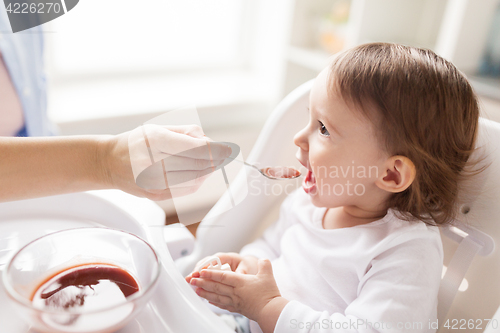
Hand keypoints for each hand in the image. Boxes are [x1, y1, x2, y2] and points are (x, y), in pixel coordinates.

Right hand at [99, 124, 231, 200]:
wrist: (108, 163)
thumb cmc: (136, 143)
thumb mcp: (158, 128)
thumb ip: (186, 132)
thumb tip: (210, 142)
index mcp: (154, 140)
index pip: (194, 148)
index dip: (215, 149)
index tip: (227, 148)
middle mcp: (152, 162)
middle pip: (197, 164)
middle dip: (214, 160)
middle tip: (223, 155)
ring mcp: (153, 181)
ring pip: (194, 178)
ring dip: (208, 170)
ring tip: (212, 162)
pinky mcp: (155, 194)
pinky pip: (186, 189)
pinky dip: (198, 181)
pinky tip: (199, 173)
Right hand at [185, 253, 258, 282]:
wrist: (248, 267)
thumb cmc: (248, 267)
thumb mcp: (247, 269)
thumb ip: (242, 273)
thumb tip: (238, 277)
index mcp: (229, 257)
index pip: (216, 259)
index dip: (208, 265)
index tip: (201, 272)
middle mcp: (220, 259)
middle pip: (207, 262)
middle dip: (198, 270)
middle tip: (191, 277)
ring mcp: (216, 265)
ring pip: (204, 267)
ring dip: (196, 274)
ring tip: (189, 280)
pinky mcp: (214, 271)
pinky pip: (205, 273)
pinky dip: (199, 278)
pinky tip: (195, 284)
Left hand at [189, 259, 281, 322]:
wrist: (270, 311)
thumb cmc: (269, 294)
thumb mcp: (268, 275)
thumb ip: (264, 265)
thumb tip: (262, 259)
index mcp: (241, 282)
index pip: (223, 276)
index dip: (211, 273)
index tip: (201, 271)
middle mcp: (235, 292)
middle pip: (216, 286)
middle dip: (203, 282)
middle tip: (192, 279)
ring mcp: (235, 301)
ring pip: (217, 296)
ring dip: (205, 293)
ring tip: (196, 290)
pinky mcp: (237, 308)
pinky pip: (222, 305)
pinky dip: (214, 302)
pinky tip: (209, 301)